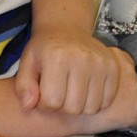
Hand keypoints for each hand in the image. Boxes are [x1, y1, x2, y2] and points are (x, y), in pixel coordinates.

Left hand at [15, 29, 136, 121]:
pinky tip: (86, 92)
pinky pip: (107, 101)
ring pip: (91, 108)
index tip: (44, 93)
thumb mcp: (27, 63)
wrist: (66, 28)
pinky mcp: (112, 67)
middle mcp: (81, 59)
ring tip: (72, 94)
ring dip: (80, 107)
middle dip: (63, 107)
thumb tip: (28, 105)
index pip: (52, 102)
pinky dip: (96, 102)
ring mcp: (100, 63)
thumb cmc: (45, 50)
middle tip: (59, 94)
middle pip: (73, 108)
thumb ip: (23, 86)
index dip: (45, 104)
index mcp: (57, 57)